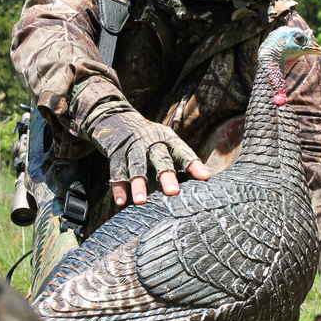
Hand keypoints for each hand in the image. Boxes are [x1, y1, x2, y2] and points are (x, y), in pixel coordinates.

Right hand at [85, 104, 209, 205]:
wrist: (116, 118)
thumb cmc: (148, 137)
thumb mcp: (164, 139)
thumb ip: (178, 157)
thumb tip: (202, 178)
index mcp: (167, 138)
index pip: (182, 151)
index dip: (193, 163)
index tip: (205, 177)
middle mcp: (151, 141)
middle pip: (160, 158)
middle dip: (166, 175)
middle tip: (173, 192)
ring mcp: (132, 146)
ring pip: (136, 166)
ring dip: (139, 184)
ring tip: (141, 201)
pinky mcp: (115, 152)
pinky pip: (116, 171)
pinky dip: (118, 187)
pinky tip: (121, 202)